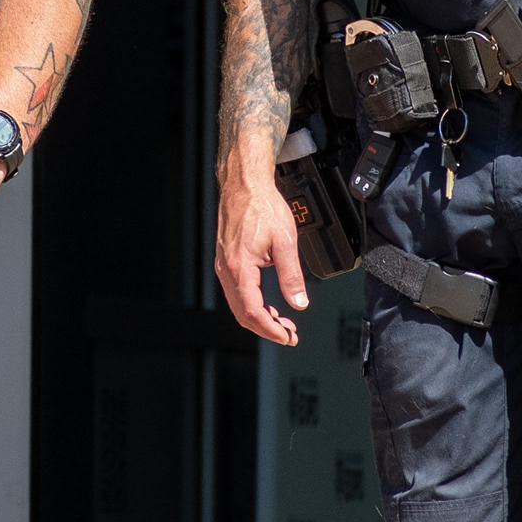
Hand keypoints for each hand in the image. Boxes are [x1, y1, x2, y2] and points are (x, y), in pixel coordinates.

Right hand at [212, 169, 307, 347]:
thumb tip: (298, 302)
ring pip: (238, 304)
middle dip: (266, 328)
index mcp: (240, 267)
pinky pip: (236, 291)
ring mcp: (223, 265)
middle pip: (242, 313)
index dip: (271, 329)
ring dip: (260, 317)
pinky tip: (268, 303)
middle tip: (289, 334)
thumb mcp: (285, 241)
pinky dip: (252, 303)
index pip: (253, 311)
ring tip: (282, 321)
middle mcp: (226, 269)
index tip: (287, 337)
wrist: (244, 184)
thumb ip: (292, 276)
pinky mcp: (226, 260)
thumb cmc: (262, 206)